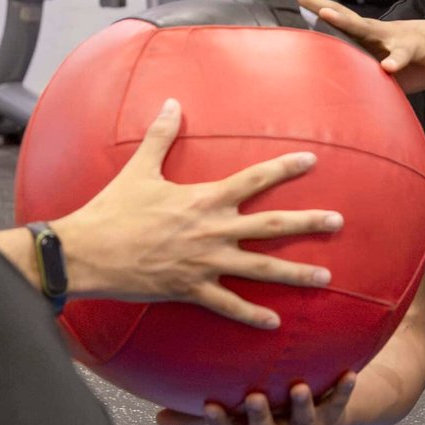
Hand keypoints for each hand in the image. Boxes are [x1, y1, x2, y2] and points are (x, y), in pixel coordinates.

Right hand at [53, 99, 343, 327]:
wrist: (85, 252)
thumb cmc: (111, 209)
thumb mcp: (138, 168)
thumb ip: (161, 135)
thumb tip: (172, 102)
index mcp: (203, 198)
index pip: (254, 179)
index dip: (285, 168)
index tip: (312, 160)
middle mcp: (212, 230)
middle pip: (272, 226)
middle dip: (309, 223)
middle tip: (340, 221)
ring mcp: (205, 263)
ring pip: (261, 270)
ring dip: (296, 274)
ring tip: (327, 277)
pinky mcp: (191, 289)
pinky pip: (228, 305)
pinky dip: (252, 315)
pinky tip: (275, 322)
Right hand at [154, 374, 357, 424]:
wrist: (323, 413)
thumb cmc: (268, 408)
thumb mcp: (235, 412)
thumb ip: (199, 414)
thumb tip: (156, 418)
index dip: (220, 423)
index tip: (210, 404)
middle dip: (260, 417)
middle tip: (255, 397)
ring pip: (302, 422)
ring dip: (301, 405)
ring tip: (300, 387)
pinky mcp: (332, 419)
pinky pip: (339, 405)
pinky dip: (344, 391)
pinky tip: (349, 374)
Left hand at [279, 0, 424, 92]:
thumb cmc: (421, 60)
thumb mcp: (388, 73)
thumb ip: (367, 79)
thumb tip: (342, 96)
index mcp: (367, 39)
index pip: (331, 22)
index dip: (306, 12)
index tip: (278, 0)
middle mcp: (377, 32)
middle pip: (340, 15)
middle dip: (311, 4)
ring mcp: (396, 37)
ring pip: (367, 28)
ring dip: (346, 22)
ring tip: (325, 15)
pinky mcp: (417, 48)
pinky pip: (404, 55)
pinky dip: (396, 60)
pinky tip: (387, 67)